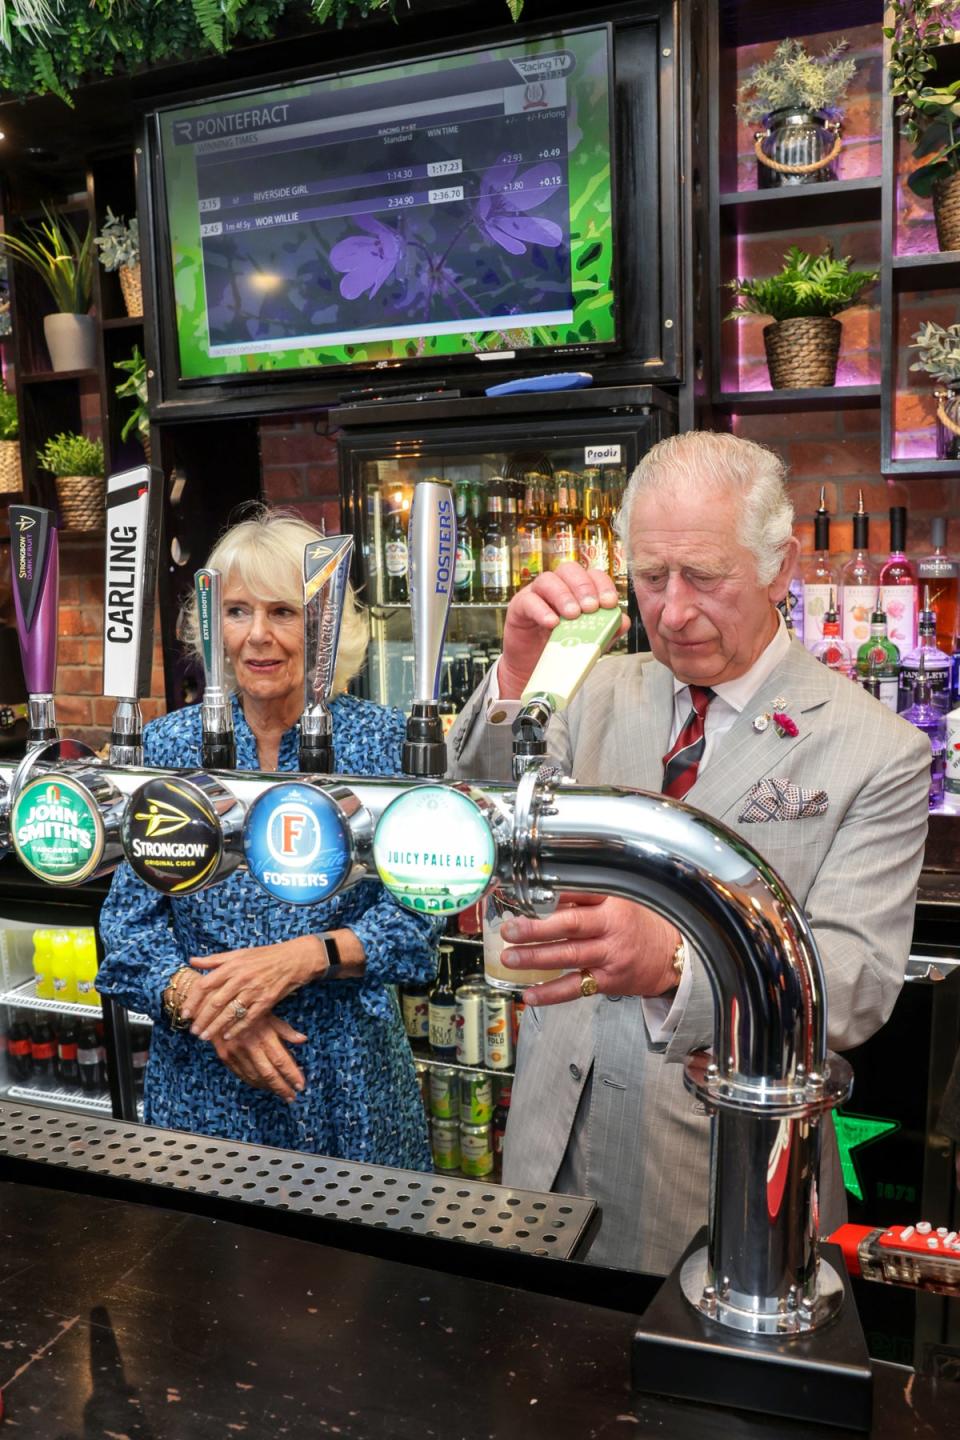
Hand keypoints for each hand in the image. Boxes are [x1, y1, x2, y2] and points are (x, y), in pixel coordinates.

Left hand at [181, 935, 326, 1043]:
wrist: (294, 959)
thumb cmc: (266, 956)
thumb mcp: (239, 953)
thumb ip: (215, 959)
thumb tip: (192, 961)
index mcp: (232, 965)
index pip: (205, 985)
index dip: (193, 1001)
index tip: (185, 1013)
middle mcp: (241, 978)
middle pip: (215, 1002)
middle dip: (202, 1019)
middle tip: (193, 1031)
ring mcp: (254, 990)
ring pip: (229, 1013)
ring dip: (215, 1027)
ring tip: (205, 1037)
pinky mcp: (266, 1001)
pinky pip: (248, 1018)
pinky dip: (237, 1029)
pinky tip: (227, 1036)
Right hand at [212, 1012, 306, 1102]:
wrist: (215, 1007)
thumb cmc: (247, 1008)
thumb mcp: (268, 1013)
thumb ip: (285, 1030)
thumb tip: (303, 1040)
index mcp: (263, 1034)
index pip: (281, 1060)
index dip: (292, 1075)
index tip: (301, 1085)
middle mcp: (250, 1046)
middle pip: (269, 1074)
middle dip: (282, 1088)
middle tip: (292, 1097)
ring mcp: (236, 1053)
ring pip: (255, 1077)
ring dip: (269, 1087)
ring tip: (281, 1092)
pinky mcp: (225, 1057)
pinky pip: (242, 1075)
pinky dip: (254, 1082)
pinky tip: (263, 1085)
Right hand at [498, 563, 626, 699]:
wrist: (534, 667)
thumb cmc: (562, 648)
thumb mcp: (590, 640)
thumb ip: (608, 630)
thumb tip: (624, 621)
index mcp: (576, 590)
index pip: (592, 574)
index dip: (602, 585)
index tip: (609, 603)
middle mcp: (556, 586)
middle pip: (569, 570)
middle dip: (583, 587)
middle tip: (591, 608)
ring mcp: (536, 594)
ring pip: (548, 580)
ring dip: (563, 596)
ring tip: (573, 615)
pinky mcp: (519, 607)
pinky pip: (528, 600)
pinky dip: (541, 610)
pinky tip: (552, 623)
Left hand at [499, 893, 681, 1005]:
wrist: (672, 956)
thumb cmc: (640, 925)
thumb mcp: (620, 902)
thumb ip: (585, 900)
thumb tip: (541, 898)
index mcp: (612, 901)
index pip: (578, 893)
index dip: (549, 894)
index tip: (522, 894)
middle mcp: (611, 927)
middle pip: (570, 925)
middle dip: (536, 928)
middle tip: (510, 930)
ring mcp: (610, 955)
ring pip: (568, 956)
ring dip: (536, 958)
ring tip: (511, 958)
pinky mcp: (608, 980)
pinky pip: (575, 987)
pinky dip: (551, 993)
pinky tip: (530, 994)